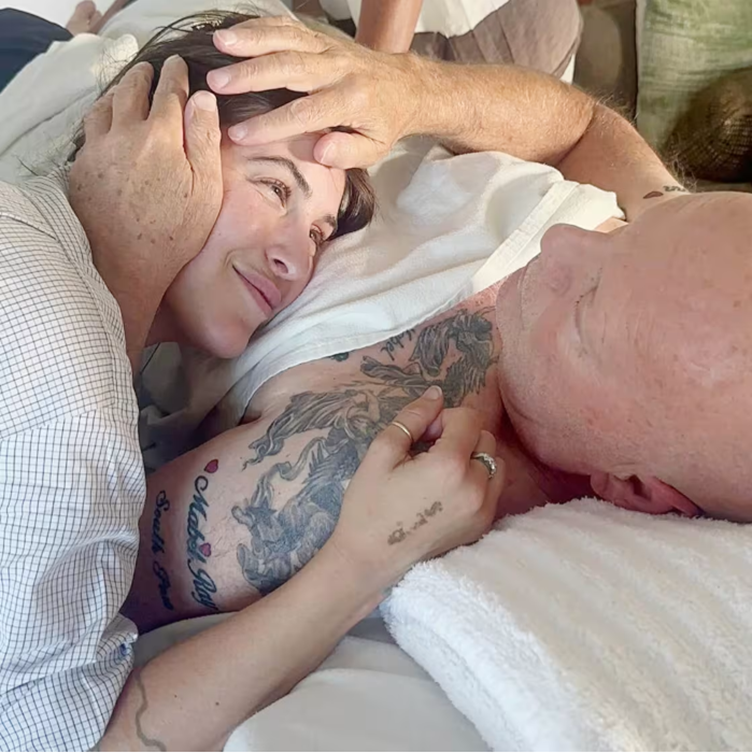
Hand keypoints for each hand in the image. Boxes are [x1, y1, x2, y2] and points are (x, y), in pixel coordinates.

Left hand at [70, 55, 222, 299]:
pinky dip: (101, 116)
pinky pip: (90, 130)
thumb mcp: (206, 189)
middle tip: (151, 70)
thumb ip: (204, 139)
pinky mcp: (81, 168)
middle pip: (131, 91)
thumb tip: (204, 99)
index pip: (168, 92)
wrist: (125, 263)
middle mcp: (123, 133)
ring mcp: (97, 149)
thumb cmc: (175, 232)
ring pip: (104, 106)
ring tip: (127, 90)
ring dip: (118, 92)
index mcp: (159, 135)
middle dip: (144, 76)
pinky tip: (106, 123)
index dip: (175, 75)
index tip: (178, 65)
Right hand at [207, 16, 423, 168]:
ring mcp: (329, 49)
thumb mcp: (374, 148)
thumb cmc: (384, 122)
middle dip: (250, 75)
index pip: (304, 114)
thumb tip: (318, 152)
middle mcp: (338, 69)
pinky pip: (289, 26)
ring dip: (251, 39)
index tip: (240, 135)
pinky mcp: (322, 38)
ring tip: (220, 44)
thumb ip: (347, 153)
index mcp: (351, 100)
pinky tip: (236, 31)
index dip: (270, 125)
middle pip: (289, 68)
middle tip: (217, 83)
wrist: (405, 86)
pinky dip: (261, 26)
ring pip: (287, 39)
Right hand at [324, 387, 504, 586]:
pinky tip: (448, 490)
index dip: (443, 418)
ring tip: (440, 472)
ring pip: (494, 462)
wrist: (369, 561)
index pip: (468, 418)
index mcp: (450, 466)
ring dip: (473, 458)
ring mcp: (483, 510)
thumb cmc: (369, 505)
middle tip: (428, 452)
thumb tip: (436, 395)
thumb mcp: (381, 452)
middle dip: (459, 436)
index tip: (422, 435)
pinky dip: (477, 480)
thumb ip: (412, 417)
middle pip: (485, 438)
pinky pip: (494, 488)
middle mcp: (475, 488)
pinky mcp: (483, 526)